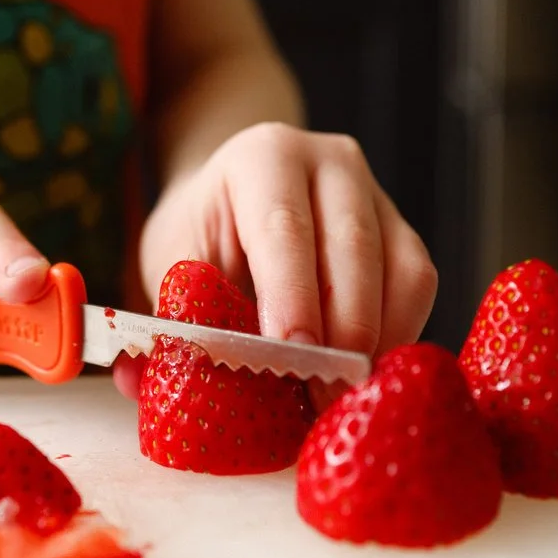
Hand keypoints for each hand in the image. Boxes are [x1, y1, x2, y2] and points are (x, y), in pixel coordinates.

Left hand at [117, 122, 437, 396]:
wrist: (237, 196)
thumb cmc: (201, 233)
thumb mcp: (169, 261)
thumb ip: (163, 318)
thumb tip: (139, 382)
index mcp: (263, 157)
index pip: (283, 229)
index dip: (291, 294)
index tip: (292, 352)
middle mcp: (331, 163)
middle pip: (353, 249)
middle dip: (342, 330)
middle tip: (322, 397)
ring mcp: (377, 195)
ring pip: (402, 270)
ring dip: (376, 341)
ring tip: (340, 399)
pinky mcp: (404, 234)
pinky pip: (418, 288)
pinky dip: (396, 337)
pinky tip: (361, 376)